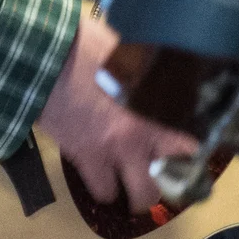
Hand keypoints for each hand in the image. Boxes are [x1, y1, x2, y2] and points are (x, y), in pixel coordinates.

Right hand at [36, 12, 197, 212]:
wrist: (43, 54)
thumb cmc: (87, 43)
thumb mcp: (131, 51)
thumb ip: (150, 71)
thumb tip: (165, 73)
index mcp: (161, 101)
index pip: (195, 138)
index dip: (195, 149)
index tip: (191, 150)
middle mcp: (146, 130)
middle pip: (175, 177)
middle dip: (171, 179)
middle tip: (163, 172)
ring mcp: (116, 148)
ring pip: (142, 195)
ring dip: (138, 191)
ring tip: (133, 181)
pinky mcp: (87, 157)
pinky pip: (104, 191)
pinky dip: (105, 188)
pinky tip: (103, 176)